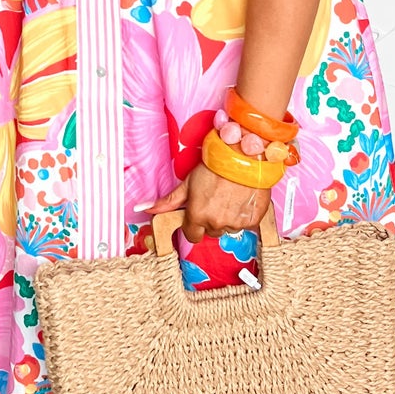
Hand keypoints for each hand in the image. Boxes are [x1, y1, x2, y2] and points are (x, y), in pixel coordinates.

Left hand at [139, 162, 272, 245]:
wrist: (244, 157)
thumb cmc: (215, 167)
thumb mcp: (188, 183)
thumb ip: (168, 201)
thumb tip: (142, 208)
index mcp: (197, 216)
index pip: (192, 236)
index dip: (194, 225)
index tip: (199, 213)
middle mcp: (215, 223)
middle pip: (211, 232)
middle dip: (212, 220)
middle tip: (216, 200)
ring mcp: (235, 224)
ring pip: (228, 228)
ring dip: (228, 218)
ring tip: (230, 197)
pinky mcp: (252, 221)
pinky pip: (245, 225)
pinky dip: (243, 215)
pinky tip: (242, 199)